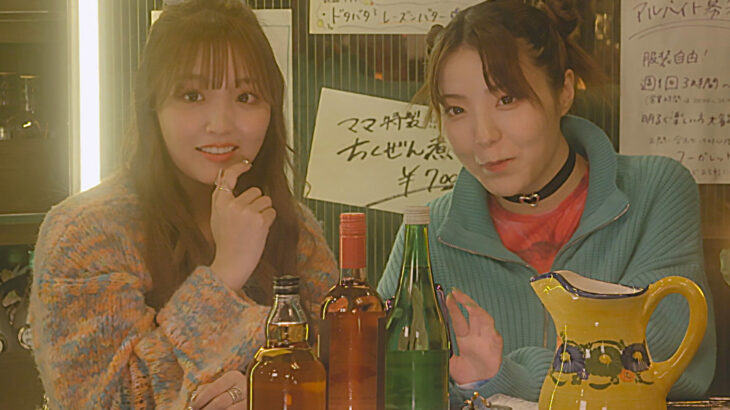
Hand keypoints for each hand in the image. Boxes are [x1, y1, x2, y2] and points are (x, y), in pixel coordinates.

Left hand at [188, 370, 246, 409]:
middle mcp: (243, 387)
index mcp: (233, 377)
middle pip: (220, 402)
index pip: (213, 388)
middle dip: (206, 409)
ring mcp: (249, 399)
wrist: (249, 394)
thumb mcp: (220, 385)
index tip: (192, 406)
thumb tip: (194, 398)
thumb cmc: (230, 390)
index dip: (200, 399)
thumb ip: (207, 389)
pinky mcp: (250, 407)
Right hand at [210, 162, 275, 289]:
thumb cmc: (226, 243)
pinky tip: (259, 232)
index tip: (247, 164)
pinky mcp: (259, 219)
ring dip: (264, 212)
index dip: (238, 168)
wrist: (231, 263)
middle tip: (248, 222)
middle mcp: (232, 204)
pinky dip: (269, 221)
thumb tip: (225, 179)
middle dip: (257, 204)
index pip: (228, 177)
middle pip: (255, 191)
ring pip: (266, 201)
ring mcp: (246, 211)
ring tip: (253, 228)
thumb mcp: (217, 218)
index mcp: (219, 202)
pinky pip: (272, 212)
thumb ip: (223, 199)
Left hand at [446, 288, 502, 384]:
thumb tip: (424, 350)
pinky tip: (484, 321)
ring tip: (468, 304)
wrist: (483, 385)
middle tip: (455, 292)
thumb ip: (441, 356)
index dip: (453, 308)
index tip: (447, 297)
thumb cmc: (468, 373)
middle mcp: (476, 334)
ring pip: (483, 319)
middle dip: (464, 301)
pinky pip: (494, 335)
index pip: (458, 319)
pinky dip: (490, 328)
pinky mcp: (496, 346)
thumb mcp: (450, 364)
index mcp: (464, 337)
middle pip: (471, 313)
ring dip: (476, 310)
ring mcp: (487, 338)